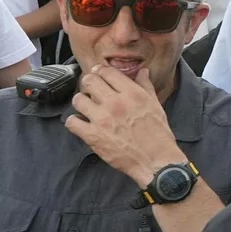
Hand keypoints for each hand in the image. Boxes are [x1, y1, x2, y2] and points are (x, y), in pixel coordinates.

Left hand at [65, 64, 186, 188]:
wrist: (155, 160)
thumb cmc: (158, 133)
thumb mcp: (156, 105)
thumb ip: (146, 86)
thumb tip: (142, 71)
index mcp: (133, 93)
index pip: (108, 72)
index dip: (101, 71)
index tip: (100, 75)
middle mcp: (116, 103)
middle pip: (90, 81)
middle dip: (89, 83)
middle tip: (92, 89)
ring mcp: (102, 119)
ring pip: (78, 100)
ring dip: (81, 101)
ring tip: (87, 107)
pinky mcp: (93, 136)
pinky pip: (72, 122)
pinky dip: (75, 122)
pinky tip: (82, 123)